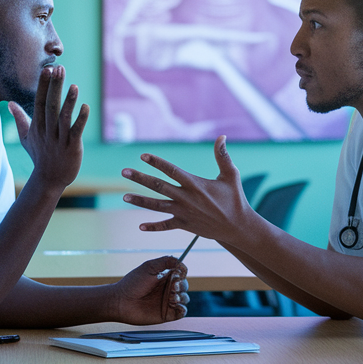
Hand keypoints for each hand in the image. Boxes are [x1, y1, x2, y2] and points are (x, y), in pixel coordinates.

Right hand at [8, 66, 89, 190]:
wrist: (49, 179)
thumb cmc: (39, 156)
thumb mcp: (26, 137)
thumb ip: (20, 118)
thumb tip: (10, 104)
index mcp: (37, 126)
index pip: (39, 102)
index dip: (43, 85)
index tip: (47, 69)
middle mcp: (47, 131)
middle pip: (50, 106)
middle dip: (54, 87)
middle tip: (59, 68)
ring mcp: (59, 139)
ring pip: (63, 118)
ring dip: (69, 102)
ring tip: (74, 86)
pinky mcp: (71, 147)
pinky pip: (76, 132)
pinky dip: (81, 120)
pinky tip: (86, 107)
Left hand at [112, 256, 189, 323]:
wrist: (121, 302)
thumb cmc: (132, 283)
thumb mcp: (149, 267)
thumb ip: (166, 261)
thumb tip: (182, 264)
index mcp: (164, 278)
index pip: (180, 275)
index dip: (181, 275)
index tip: (177, 275)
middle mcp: (167, 289)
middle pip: (184, 286)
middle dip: (182, 286)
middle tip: (173, 287)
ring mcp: (167, 302)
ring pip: (185, 299)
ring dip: (182, 297)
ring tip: (171, 298)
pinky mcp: (166, 314)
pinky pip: (181, 312)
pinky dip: (183, 309)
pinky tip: (176, 306)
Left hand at [121, 135, 254, 245]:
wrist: (238, 226)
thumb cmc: (235, 198)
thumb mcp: (231, 175)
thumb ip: (223, 156)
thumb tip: (222, 136)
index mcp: (196, 184)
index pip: (172, 170)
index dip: (157, 162)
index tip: (143, 155)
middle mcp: (186, 198)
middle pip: (159, 186)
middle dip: (140, 178)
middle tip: (124, 172)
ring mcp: (184, 213)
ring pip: (157, 206)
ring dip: (140, 201)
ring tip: (124, 196)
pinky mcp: (185, 226)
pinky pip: (166, 226)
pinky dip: (154, 227)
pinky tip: (140, 226)